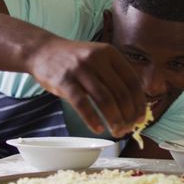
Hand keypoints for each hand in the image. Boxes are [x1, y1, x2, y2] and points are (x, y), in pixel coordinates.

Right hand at [27, 37, 145, 136]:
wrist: (42, 51)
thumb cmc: (74, 60)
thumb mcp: (98, 58)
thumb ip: (115, 74)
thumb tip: (135, 103)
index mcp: (110, 53)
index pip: (132, 81)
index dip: (139, 102)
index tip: (141, 118)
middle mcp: (97, 59)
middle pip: (120, 92)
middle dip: (128, 115)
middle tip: (128, 129)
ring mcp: (80, 69)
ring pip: (104, 100)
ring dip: (114, 120)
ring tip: (117, 132)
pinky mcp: (64, 81)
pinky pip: (82, 104)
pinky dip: (92, 119)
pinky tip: (98, 128)